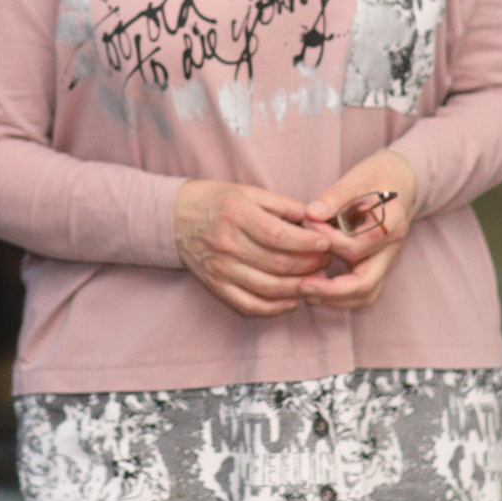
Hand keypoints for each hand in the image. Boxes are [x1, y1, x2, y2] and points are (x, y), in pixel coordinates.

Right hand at [174, 180, 334, 316]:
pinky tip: (292, 300)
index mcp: (236, 215)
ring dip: (299, 287)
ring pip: (269, 287)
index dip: (307, 242)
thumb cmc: (217, 202)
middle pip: (278, 263)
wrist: (175, 217)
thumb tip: (315, 220)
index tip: (327, 242)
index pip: (279, 236)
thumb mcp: (248, 192)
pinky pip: (249, 305)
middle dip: (310, 264)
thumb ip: (282, 205)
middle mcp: (227, 244)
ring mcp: (220, 269)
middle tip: (326, 260)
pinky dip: (275, 308)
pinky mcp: (216, 286)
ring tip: (315, 279)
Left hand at [298, 152, 418, 311]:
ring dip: (335, 300)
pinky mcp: (377, 268)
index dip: (329, 241)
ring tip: (305, 291)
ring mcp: (386, 262)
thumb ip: (336, 196)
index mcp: (391, 226)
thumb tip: (311, 214)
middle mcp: (391, 249)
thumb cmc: (378, 177)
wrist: (401, 182)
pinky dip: (340, 298)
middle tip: (302, 285)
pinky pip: (363, 294)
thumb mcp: (358, 178)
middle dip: (331, 290)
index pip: (357, 246)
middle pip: (366, 284)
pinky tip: (316, 289)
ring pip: (365, 296)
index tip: (307, 226)